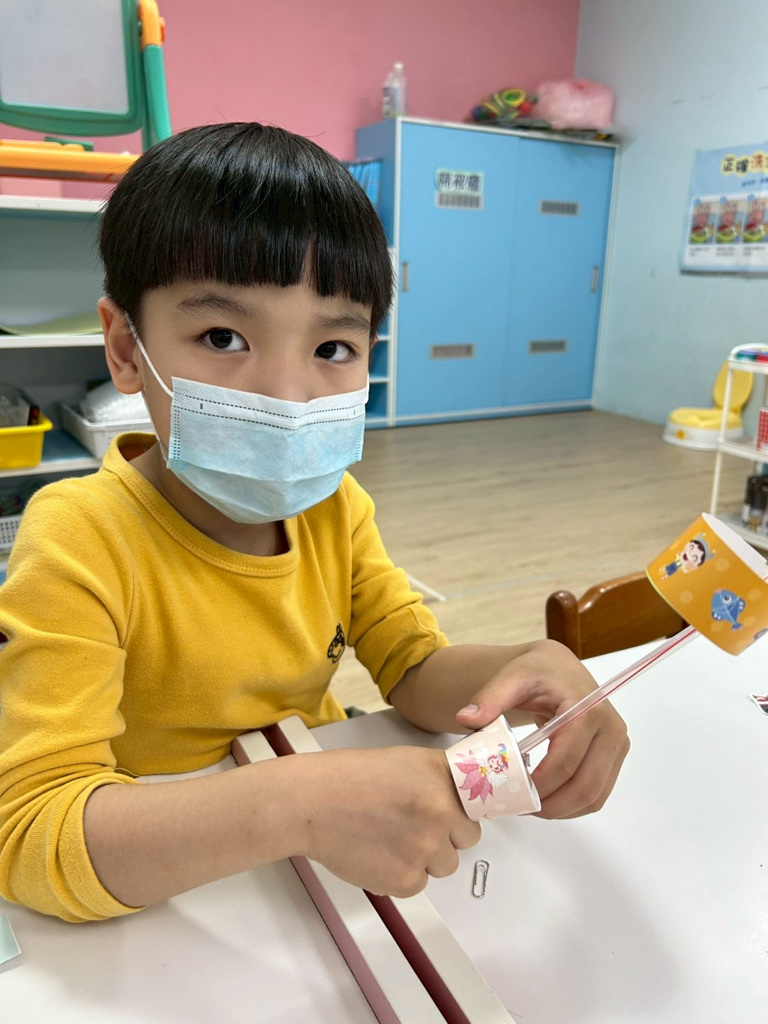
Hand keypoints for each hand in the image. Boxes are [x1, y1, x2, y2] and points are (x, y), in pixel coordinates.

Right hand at [299, 746, 480, 896]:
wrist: (312, 802)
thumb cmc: (350, 776)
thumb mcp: (406, 760)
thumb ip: (440, 777)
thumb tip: (462, 794)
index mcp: (443, 782)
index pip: (478, 807)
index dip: (460, 810)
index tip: (449, 813)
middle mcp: (441, 815)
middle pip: (466, 840)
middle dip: (445, 835)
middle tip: (411, 824)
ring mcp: (425, 851)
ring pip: (442, 865)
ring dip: (424, 857)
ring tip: (389, 837)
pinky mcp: (405, 880)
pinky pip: (417, 884)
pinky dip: (400, 875)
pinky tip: (377, 853)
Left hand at [454, 639, 629, 819]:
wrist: (558, 667)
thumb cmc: (537, 672)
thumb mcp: (511, 678)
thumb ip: (489, 698)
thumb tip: (466, 718)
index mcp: (586, 709)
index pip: (565, 762)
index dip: (539, 785)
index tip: (512, 793)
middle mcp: (610, 727)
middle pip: (585, 786)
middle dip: (551, 805)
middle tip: (519, 807)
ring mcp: (617, 743)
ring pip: (594, 796)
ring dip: (562, 810)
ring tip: (530, 805)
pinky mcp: (615, 755)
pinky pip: (598, 793)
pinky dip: (573, 804)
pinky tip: (547, 798)